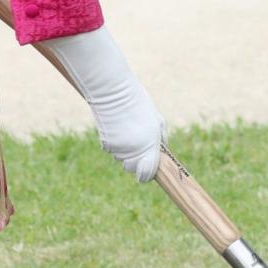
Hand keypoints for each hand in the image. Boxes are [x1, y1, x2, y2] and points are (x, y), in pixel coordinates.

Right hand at [43, 27, 166, 183]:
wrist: (114, 92)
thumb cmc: (139, 104)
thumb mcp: (157, 121)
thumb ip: (161, 140)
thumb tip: (161, 153)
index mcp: (150, 146)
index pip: (147, 173)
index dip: (146, 175)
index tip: (145, 172)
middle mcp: (134, 151)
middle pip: (132, 167)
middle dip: (135, 162)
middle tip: (136, 145)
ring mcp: (119, 148)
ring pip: (120, 158)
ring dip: (124, 151)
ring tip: (126, 131)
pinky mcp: (106, 143)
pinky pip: (110, 150)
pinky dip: (114, 144)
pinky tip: (116, 128)